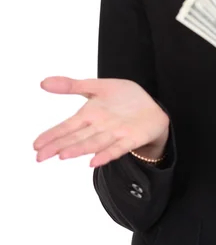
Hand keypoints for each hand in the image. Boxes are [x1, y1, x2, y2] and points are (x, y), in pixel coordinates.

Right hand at [33, 76, 169, 167]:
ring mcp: (114, 134)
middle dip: (59, 146)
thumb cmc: (123, 98)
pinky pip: (118, 148)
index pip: (67, 127)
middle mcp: (99, 128)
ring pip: (94, 143)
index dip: (52, 135)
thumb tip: (43, 83)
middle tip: (40, 156)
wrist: (151, 106)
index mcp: (89, 116)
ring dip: (79, 149)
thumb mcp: (97, 87)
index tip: (35, 146)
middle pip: (76, 138)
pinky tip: (94, 162)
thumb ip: (72, 86)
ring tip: (63, 155)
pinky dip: (107, 154)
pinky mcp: (131, 138)